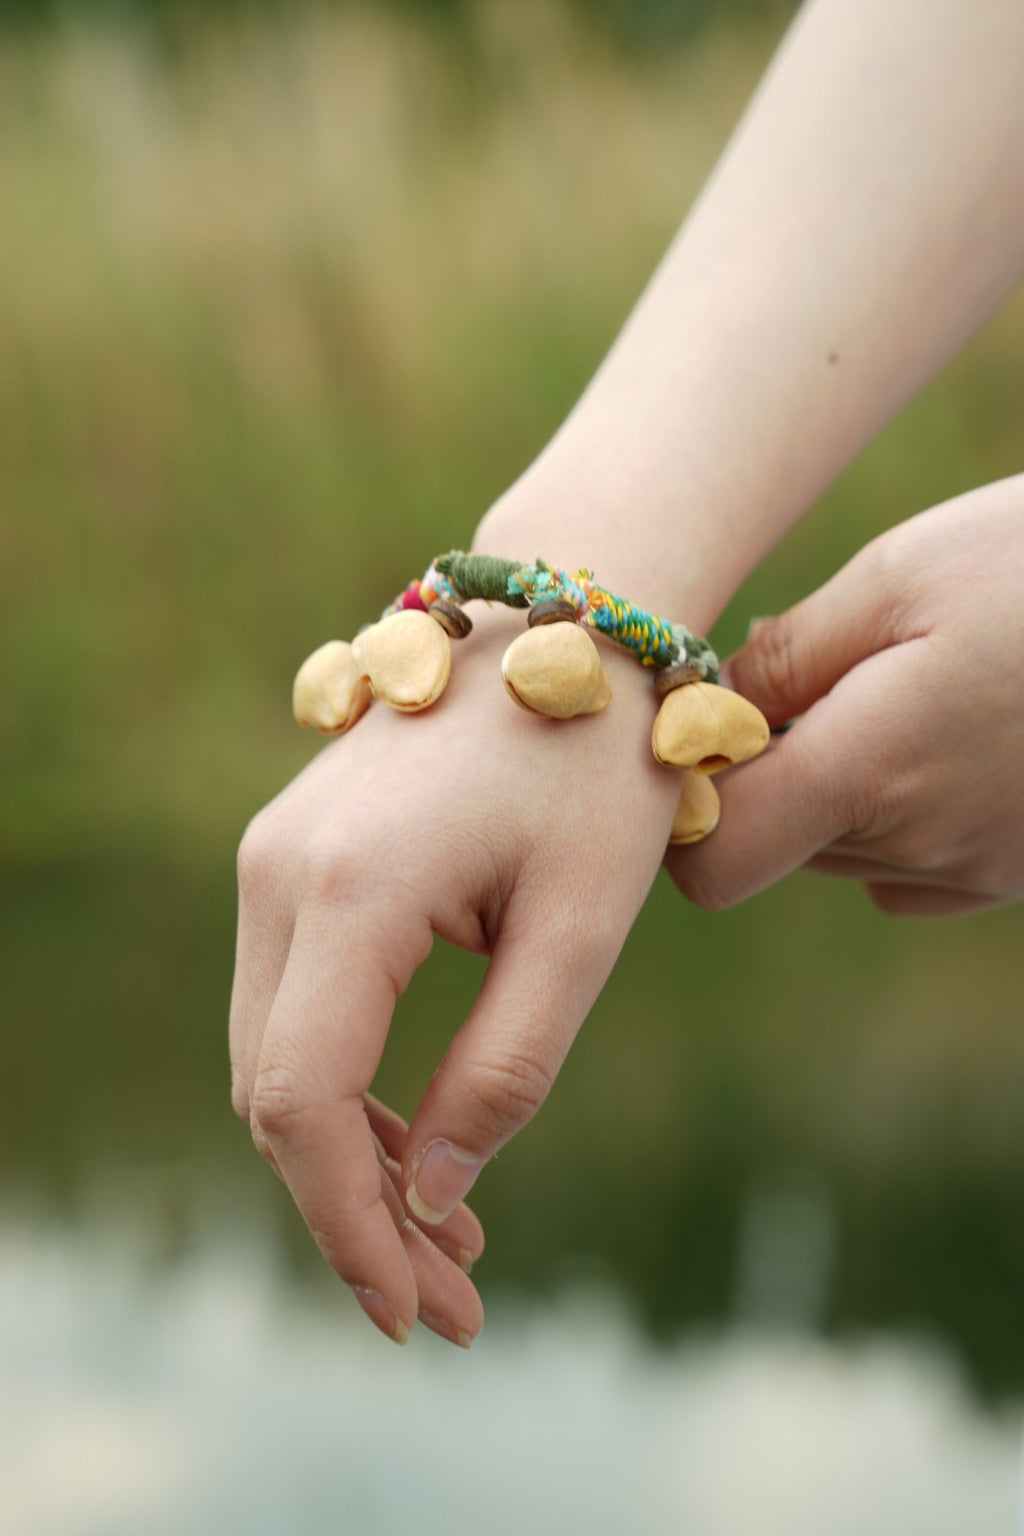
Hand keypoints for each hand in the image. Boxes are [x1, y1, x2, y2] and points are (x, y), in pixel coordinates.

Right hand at [230, 607, 678, 1343]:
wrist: (566, 617)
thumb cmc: (596, 757)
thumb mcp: (583, 922)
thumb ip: (508, 1065)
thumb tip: (438, 1196)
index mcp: (348, 889)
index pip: (300, 1101)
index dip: (347, 1224)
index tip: (418, 1311)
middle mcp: (278, 875)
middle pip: (273, 1093)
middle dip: (354, 1212)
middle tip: (453, 1303)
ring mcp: (274, 860)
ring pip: (276, 1056)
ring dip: (349, 1158)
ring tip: (449, 1246)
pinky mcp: (296, 858)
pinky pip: (296, 1003)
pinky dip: (345, 1089)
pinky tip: (417, 1143)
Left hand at [666, 475, 1023, 915]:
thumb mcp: (896, 579)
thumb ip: (787, 660)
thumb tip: (709, 714)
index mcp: (872, 776)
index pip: (714, 861)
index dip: (686, 805)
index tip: (705, 728)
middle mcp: (920, 847)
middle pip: (775, 844)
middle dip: (768, 770)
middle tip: (815, 673)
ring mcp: (980, 870)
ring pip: (841, 848)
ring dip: (836, 780)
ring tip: (898, 683)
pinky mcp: (1020, 871)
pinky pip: (911, 859)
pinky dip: (899, 804)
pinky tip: (948, 727)